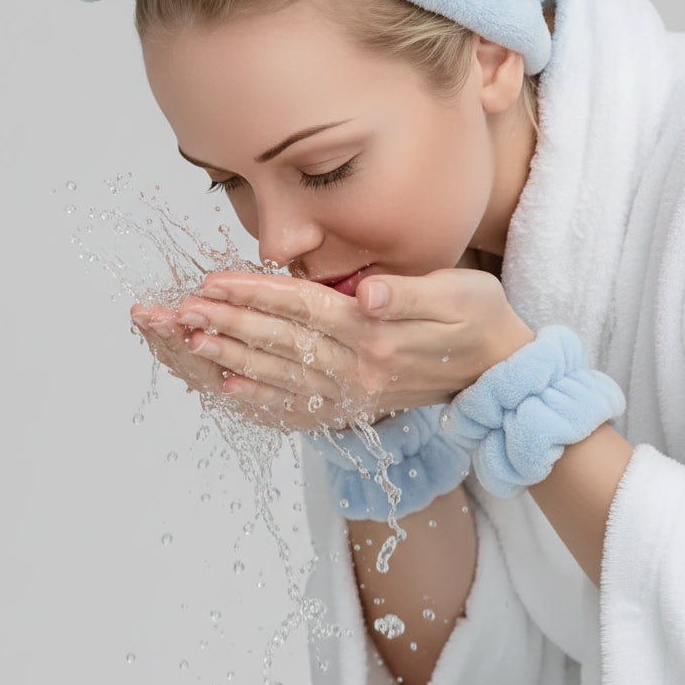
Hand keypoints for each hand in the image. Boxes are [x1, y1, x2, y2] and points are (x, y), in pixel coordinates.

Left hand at [133, 267, 533, 432]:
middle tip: (184, 308)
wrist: (501, 373)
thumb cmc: (482, 319)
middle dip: (230, 323)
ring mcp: (356, 393)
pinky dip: (261, 397)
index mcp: (379, 335)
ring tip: (191, 341)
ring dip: (233, 357)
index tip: (215, 280)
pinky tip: (229, 389)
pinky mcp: (356, 405)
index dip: (256, 293)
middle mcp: (360, 370)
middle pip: (282, 342)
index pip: (304, 309)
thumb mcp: (459, 294)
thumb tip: (370, 292)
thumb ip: (410, 293)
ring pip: (281, 373)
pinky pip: (298, 404)